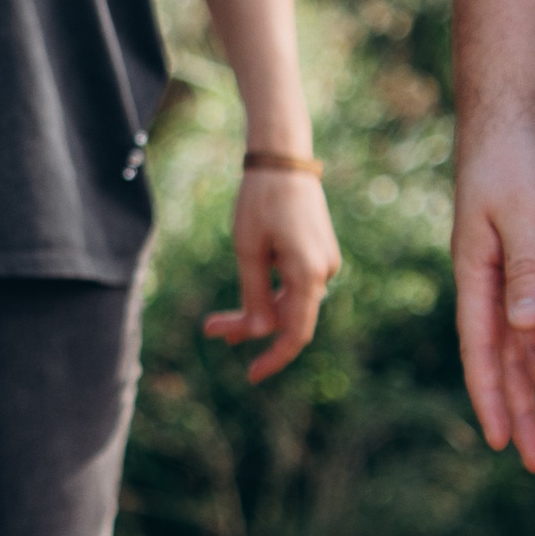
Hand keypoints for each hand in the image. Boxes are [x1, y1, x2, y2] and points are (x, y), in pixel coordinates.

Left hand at [203, 170, 341, 383]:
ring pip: (288, 302)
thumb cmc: (261, 201)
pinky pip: (294, 285)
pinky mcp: (317, 254)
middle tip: (210, 330)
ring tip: (215, 322)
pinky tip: (246, 295)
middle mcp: (324, 272)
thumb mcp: (249, 250)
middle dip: (249, 327)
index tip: (251, 375)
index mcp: (309, 274)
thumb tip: (259, 332)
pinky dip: (269, 294)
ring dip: (256, 311)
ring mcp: (323, 263)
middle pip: (287, 318)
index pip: (296, 333)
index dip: (274, 358)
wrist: (283, 160)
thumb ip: (254, 295)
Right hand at [453, 111, 534, 472]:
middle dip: (524, 411)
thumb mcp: (523, 211)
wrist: (515, 114)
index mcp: (475, 275)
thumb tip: (528, 329)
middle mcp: (489, 284)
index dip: (491, 396)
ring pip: (531, 344)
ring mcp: (511, 275)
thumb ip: (526, 269)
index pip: (483, 349)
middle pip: (506, 359)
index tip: (500, 441)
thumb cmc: (513, 156)